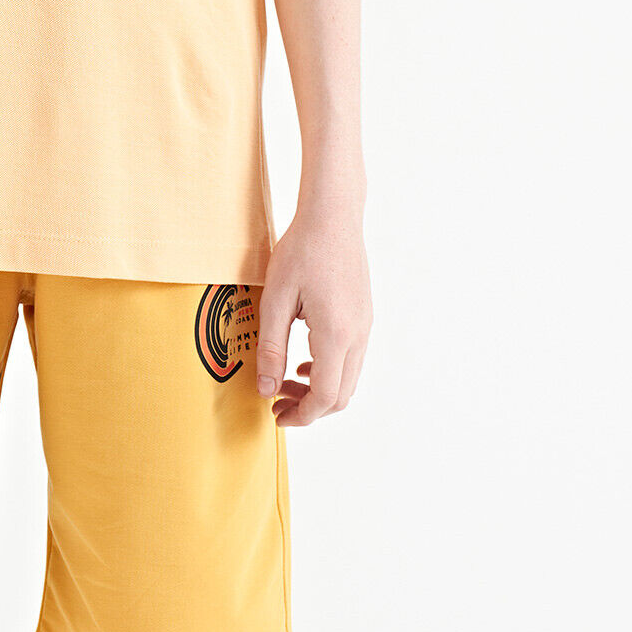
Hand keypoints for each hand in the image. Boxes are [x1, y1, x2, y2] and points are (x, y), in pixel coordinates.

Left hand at [253, 205, 371, 426]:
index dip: (301, 415)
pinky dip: (329, 370)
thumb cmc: (301, 249)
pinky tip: (303, 358)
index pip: (324, 396)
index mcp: (336, 334)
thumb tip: (265, 389)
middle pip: (340, 395)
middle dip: (309, 407)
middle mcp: (358, 335)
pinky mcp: (364, 315)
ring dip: (319, 389)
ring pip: (348, 378)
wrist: (333, 215)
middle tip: (276, 401)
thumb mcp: (275, 298)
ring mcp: (365, 326)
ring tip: (285, 379)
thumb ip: (270, 347)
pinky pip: (352, 358)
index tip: (276, 415)